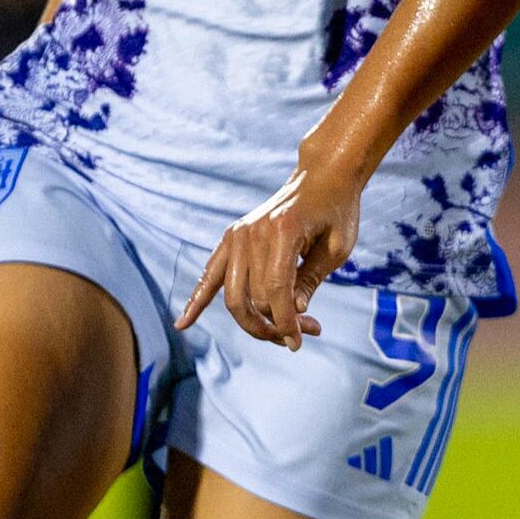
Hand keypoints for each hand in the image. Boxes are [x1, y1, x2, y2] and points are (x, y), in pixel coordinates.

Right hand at [182, 163, 362, 349]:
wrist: (322, 176)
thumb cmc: (337, 211)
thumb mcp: (337, 247)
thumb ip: (311, 280)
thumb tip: (292, 315)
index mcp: (282, 230)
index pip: (276, 290)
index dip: (286, 322)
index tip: (299, 342)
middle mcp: (253, 232)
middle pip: (251, 297)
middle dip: (272, 325)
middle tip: (299, 336)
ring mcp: (238, 234)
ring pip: (233, 295)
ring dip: (252, 322)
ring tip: (279, 333)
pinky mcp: (232, 237)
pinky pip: (210, 274)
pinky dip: (197, 299)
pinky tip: (182, 324)